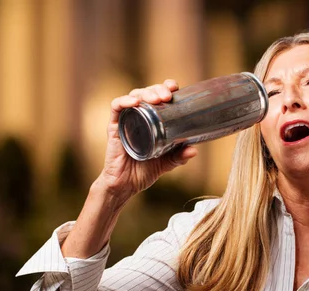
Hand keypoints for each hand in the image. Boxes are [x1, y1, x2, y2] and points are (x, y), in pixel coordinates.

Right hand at [96, 79, 197, 200]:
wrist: (125, 185)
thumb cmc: (144, 171)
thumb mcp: (167, 162)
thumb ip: (179, 156)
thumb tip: (194, 150)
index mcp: (153, 120)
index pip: (158, 97)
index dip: (166, 88)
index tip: (176, 88)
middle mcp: (139, 117)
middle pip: (147, 93)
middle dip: (158, 89)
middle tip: (168, 95)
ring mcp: (127, 120)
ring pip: (134, 96)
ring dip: (146, 93)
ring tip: (157, 98)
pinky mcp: (114, 127)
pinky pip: (116, 108)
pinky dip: (124, 101)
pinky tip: (134, 102)